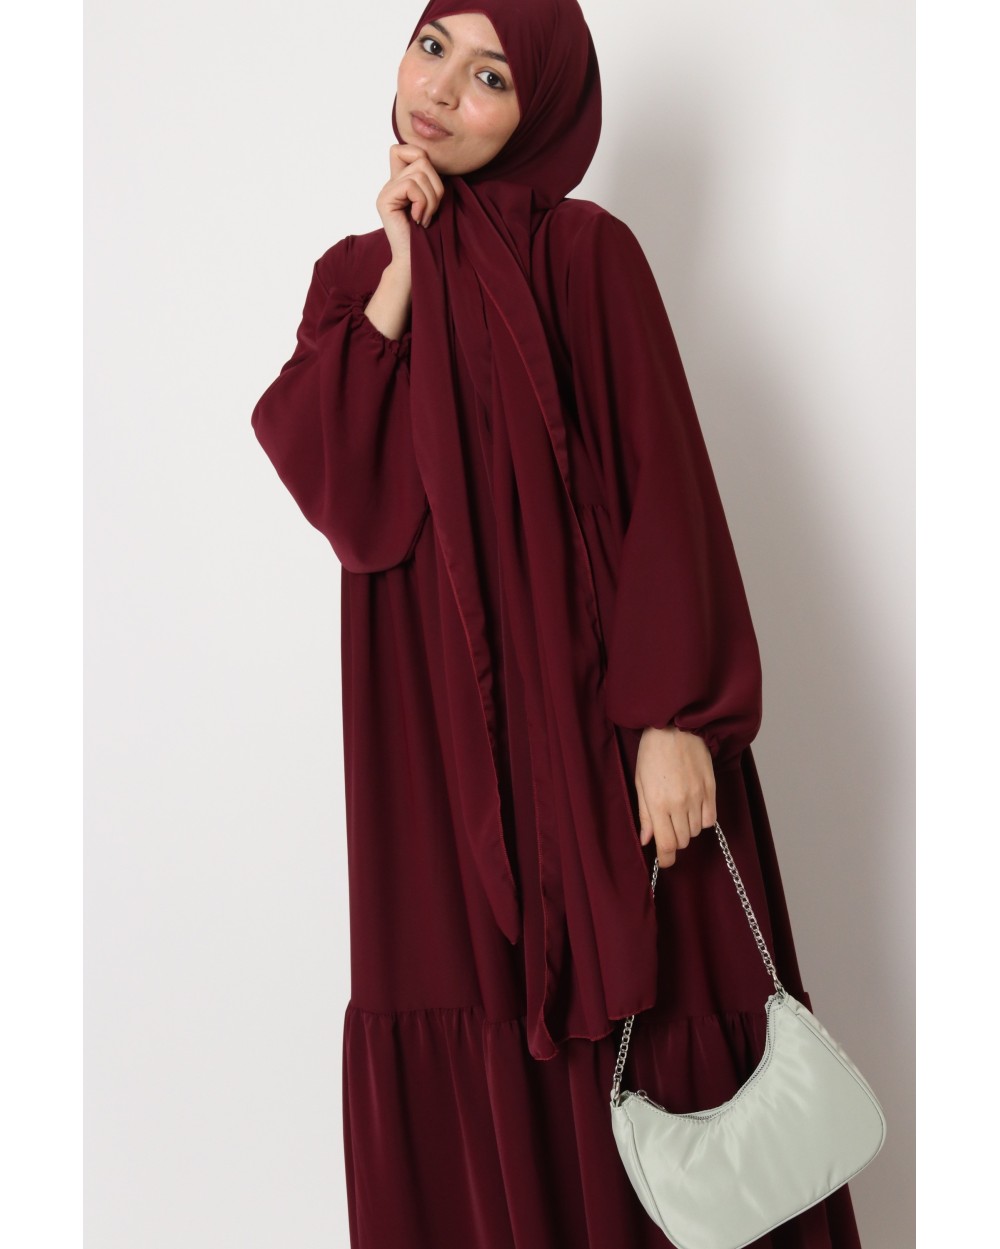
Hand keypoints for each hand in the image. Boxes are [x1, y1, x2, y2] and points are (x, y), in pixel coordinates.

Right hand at [375, 143, 446, 268]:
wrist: (416, 262)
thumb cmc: (429, 235)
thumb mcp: (433, 201)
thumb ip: (429, 179)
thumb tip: (430, 158)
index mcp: (400, 182)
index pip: (404, 148)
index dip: (421, 157)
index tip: (430, 187)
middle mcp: (390, 184)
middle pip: (420, 159)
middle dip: (436, 185)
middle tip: (432, 209)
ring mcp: (385, 192)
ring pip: (418, 172)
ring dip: (431, 198)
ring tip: (425, 217)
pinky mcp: (384, 201)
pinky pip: (411, 186)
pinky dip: (422, 203)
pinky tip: (418, 220)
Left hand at [635, 726, 716, 869]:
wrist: (675, 728)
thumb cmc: (652, 753)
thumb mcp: (640, 783)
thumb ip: (644, 814)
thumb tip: (646, 840)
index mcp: (658, 803)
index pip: (667, 845)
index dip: (666, 859)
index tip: (664, 861)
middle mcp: (680, 804)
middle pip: (683, 841)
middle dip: (674, 840)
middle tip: (668, 828)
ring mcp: (698, 797)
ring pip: (697, 831)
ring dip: (688, 829)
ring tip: (679, 812)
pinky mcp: (711, 789)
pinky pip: (711, 818)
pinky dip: (703, 820)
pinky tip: (694, 809)